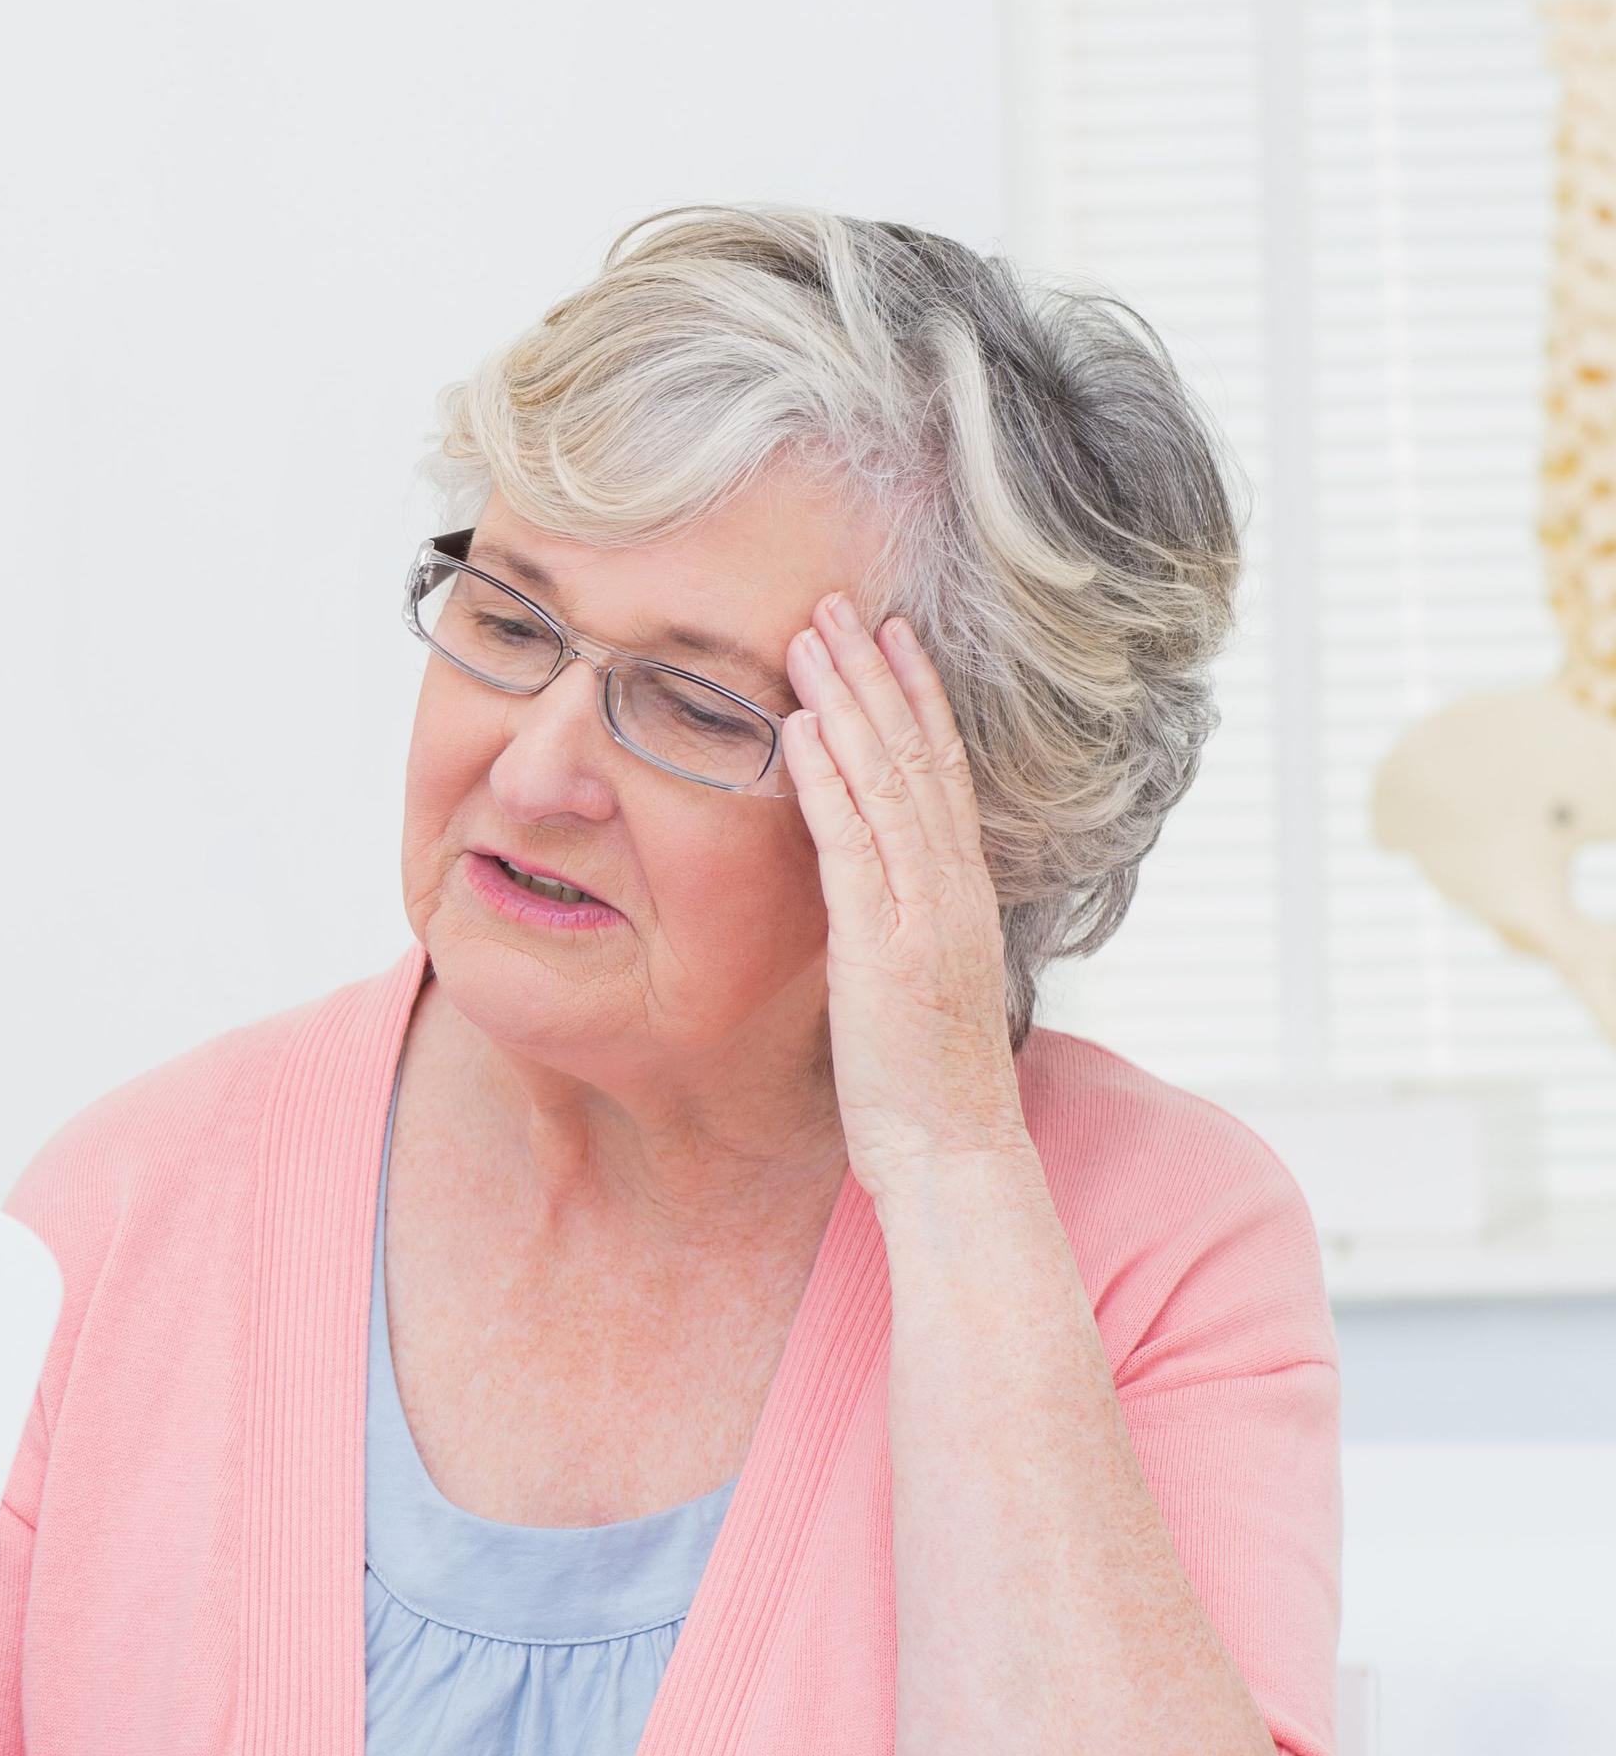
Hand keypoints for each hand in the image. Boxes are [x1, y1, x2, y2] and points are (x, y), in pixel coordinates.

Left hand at [783, 593, 1032, 1201]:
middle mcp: (950, 887)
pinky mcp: (883, 946)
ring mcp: (921, 911)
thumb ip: (901, 924)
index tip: (888, 637)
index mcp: (959, 892)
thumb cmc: (925, 1082)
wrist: (953, 1153)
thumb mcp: (915, 982)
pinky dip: (824, 781)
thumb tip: (872, 892)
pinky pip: (851, 845)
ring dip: (846, 702)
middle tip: (840, 603)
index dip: (915, 699)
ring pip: (886, 782)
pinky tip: (797, 727)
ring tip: (810, 635)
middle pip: (916, 756)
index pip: (940, 772)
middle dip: (876, 675)